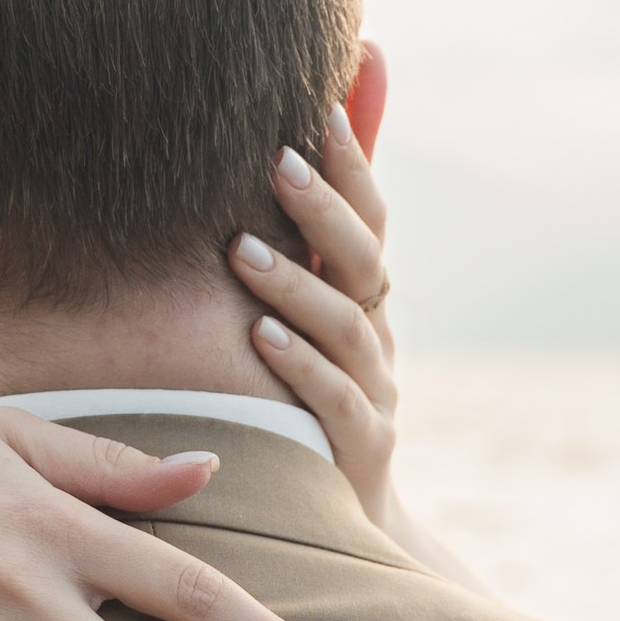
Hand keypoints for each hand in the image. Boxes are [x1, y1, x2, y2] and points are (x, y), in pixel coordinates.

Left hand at [226, 86, 399, 531]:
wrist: (336, 513)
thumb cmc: (305, 395)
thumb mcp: (310, 312)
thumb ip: (314, 230)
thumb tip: (326, 133)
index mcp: (364, 297)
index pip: (368, 218)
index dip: (353, 162)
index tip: (321, 106)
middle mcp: (377, 335)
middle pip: (365, 261)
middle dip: (325, 210)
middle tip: (278, 163)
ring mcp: (375, 391)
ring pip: (346, 328)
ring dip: (296, 286)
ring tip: (242, 251)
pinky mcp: (361, 446)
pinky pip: (334, 400)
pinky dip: (301, 366)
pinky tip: (261, 339)